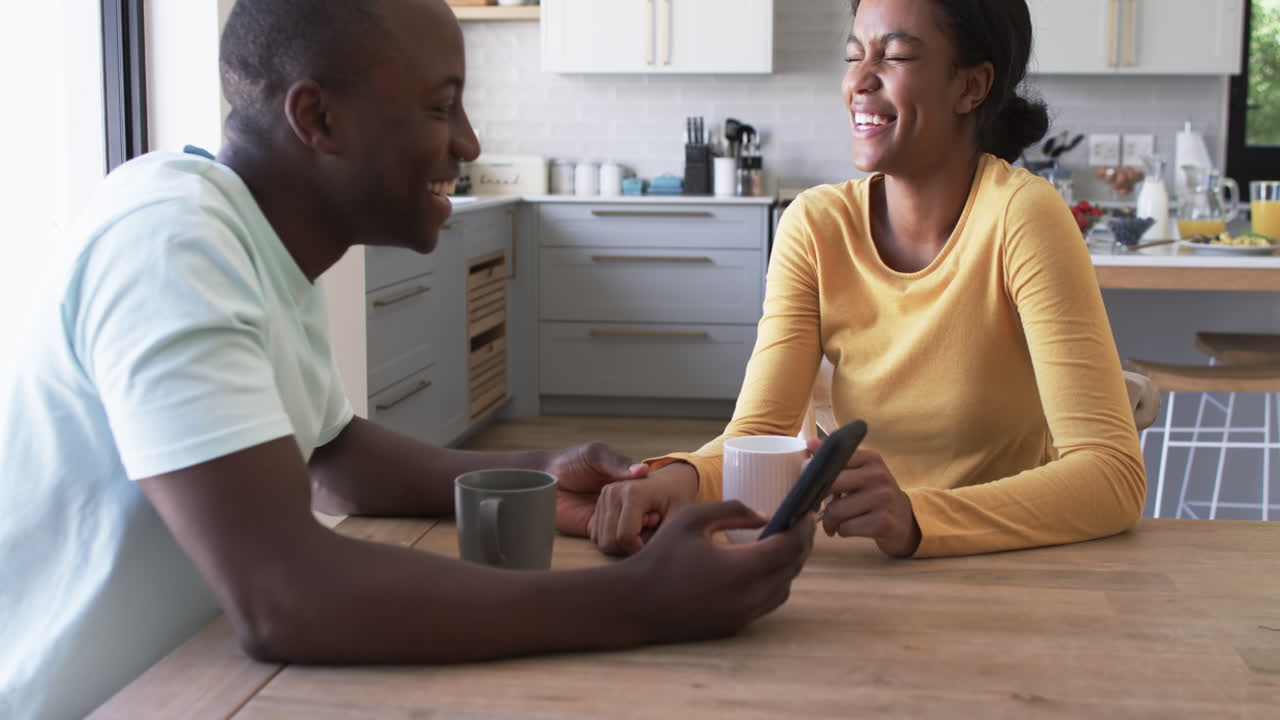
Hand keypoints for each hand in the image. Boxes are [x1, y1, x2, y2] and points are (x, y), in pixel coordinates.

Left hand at [545, 442, 647, 536]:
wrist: (543, 475)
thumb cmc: (571, 460)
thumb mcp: (596, 455)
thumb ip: (617, 464)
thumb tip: (643, 471)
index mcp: (626, 482)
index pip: (649, 496)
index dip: (655, 505)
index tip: (657, 509)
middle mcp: (621, 501)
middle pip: (642, 516)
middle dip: (648, 522)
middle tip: (650, 521)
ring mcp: (608, 516)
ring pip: (627, 531)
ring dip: (633, 533)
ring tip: (636, 531)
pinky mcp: (593, 528)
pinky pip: (607, 539)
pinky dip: (614, 541)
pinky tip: (620, 539)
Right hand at [590, 463, 698, 555]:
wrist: (669, 481)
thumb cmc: (677, 499)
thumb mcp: (679, 516)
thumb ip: (664, 537)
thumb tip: (647, 557)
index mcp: (632, 493)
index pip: (626, 538)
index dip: (640, 549)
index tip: (655, 541)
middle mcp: (612, 492)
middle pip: (609, 542)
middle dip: (629, 546)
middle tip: (648, 531)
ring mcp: (603, 497)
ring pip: (602, 541)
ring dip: (621, 543)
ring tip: (641, 527)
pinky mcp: (598, 504)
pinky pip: (598, 536)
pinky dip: (613, 538)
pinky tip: (630, 527)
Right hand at [619, 501, 814, 643]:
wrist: (634, 603)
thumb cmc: (660, 557)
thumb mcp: (693, 520)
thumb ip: (732, 510)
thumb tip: (764, 515)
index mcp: (743, 567)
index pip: (791, 545)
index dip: (803, 526)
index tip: (805, 510)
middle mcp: (750, 596)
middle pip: (793, 567)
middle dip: (800, 543)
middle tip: (798, 523)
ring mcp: (744, 615)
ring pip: (783, 588)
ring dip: (788, 565)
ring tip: (780, 544)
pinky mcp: (735, 626)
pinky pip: (766, 603)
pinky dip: (772, 583)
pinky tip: (759, 568)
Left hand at [810, 441, 920, 557]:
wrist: (904, 519)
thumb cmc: (874, 494)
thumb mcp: (859, 472)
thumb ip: (835, 458)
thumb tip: (809, 443)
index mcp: (871, 458)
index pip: (832, 461)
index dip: (814, 476)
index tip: (811, 486)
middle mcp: (879, 475)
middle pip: (831, 484)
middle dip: (818, 500)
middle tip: (818, 508)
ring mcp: (883, 499)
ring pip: (836, 511)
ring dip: (830, 521)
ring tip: (835, 522)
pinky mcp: (883, 522)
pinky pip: (846, 528)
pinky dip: (841, 531)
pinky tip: (848, 529)